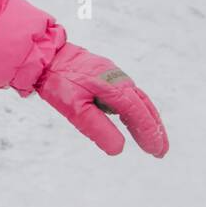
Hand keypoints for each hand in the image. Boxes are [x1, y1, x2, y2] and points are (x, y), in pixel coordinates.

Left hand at [34, 44, 168, 157]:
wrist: (44, 54)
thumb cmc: (58, 80)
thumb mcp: (75, 109)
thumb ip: (98, 128)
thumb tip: (119, 149)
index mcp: (116, 88)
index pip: (139, 115)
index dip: (150, 134)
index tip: (157, 152)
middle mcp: (119, 79)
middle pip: (144, 107)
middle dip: (154, 129)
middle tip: (160, 151)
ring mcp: (112, 74)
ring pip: (137, 99)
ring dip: (146, 118)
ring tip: (151, 138)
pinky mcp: (104, 73)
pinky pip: (126, 93)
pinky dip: (134, 108)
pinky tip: (129, 118)